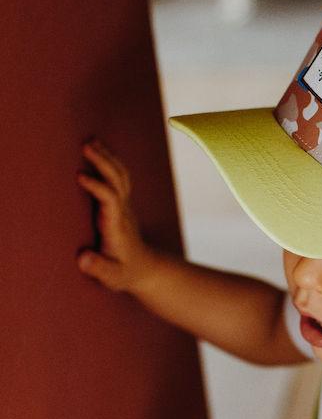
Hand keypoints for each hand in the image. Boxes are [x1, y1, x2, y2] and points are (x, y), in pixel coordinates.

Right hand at [76, 138, 157, 293]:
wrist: (145, 270)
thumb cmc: (124, 273)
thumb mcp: (112, 277)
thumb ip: (98, 267)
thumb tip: (83, 258)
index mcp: (117, 226)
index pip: (110, 199)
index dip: (97, 186)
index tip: (80, 176)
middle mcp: (123, 212)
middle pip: (118, 180)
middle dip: (104, 161)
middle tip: (86, 145)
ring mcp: (125, 206)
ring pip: (121, 176)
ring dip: (108, 157)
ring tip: (91, 141)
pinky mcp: (123, 204)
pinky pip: (119, 178)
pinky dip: (110, 162)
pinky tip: (99, 152)